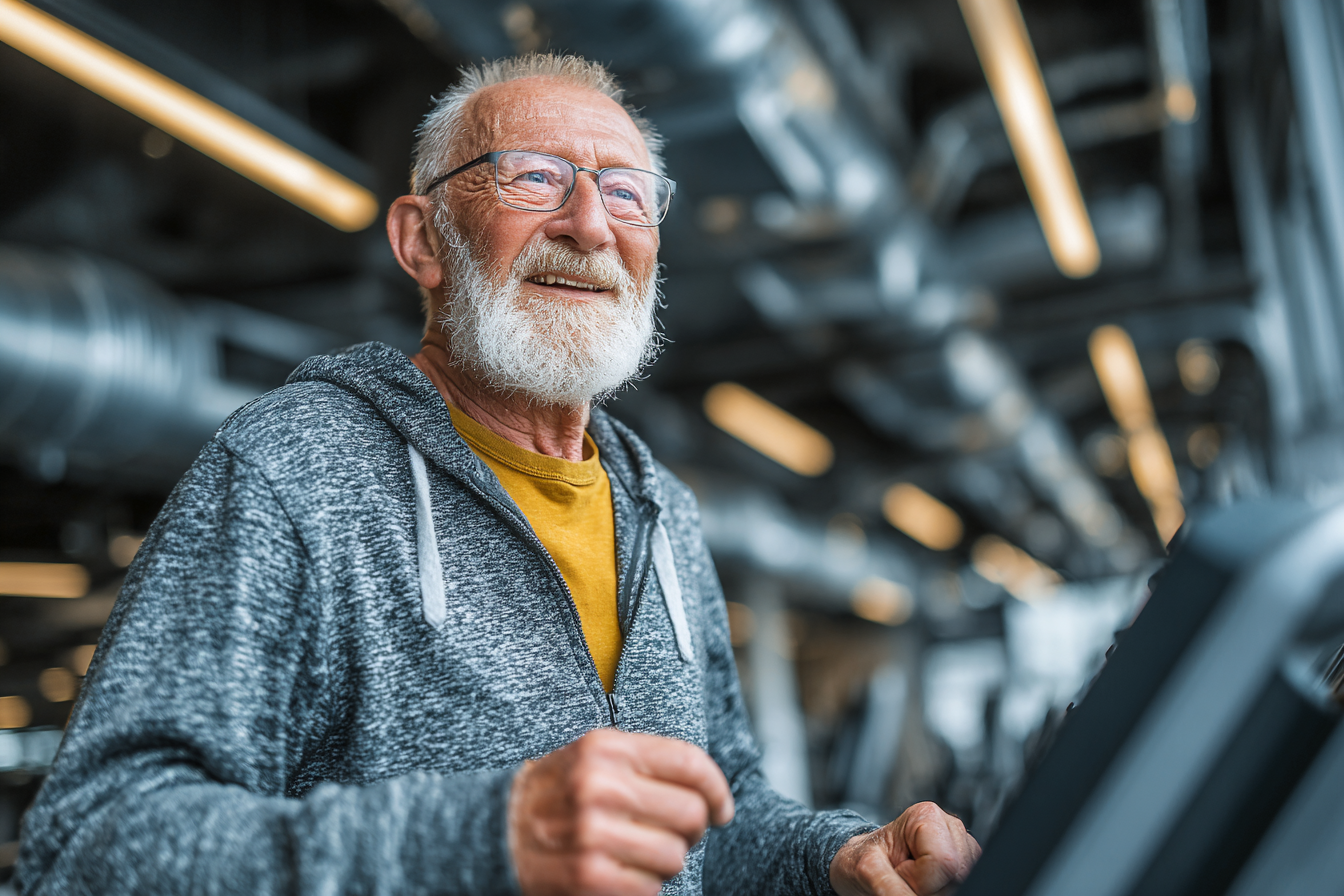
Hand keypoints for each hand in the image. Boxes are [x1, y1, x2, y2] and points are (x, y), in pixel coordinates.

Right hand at [509, 728, 735, 895]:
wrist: (492, 833)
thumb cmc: (554, 794)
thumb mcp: (589, 757)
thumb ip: (642, 762)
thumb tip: (707, 788)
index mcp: (604, 748)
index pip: (688, 762)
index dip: (717, 789)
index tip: (721, 808)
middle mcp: (598, 786)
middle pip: (690, 813)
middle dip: (694, 829)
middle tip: (678, 834)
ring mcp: (592, 834)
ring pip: (674, 856)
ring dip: (666, 861)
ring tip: (641, 854)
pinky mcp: (588, 876)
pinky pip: (650, 889)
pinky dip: (644, 886)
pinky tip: (621, 874)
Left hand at [829, 802, 980, 895]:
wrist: (866, 864)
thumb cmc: (866, 860)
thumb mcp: (868, 869)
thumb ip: (889, 887)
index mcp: (926, 816)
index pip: (943, 862)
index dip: (918, 879)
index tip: (897, 871)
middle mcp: (950, 828)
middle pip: (957, 876)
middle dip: (928, 888)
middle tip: (903, 876)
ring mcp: (963, 848)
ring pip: (962, 885)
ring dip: (934, 891)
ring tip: (912, 879)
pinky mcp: (967, 866)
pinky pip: (962, 887)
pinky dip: (939, 891)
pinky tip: (925, 882)